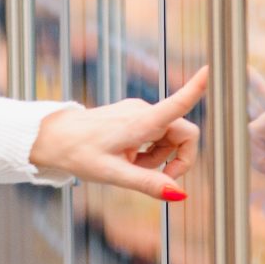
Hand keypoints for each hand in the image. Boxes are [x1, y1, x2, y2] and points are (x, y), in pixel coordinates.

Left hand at [27, 70, 204, 200]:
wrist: (54, 138)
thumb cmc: (79, 153)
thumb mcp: (113, 174)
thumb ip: (147, 183)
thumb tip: (179, 194)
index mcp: (141, 122)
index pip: (176, 104)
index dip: (196, 89)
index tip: (210, 69)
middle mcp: (144, 111)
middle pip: (184, 133)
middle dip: (177, 159)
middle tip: (156, 179)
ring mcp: (140, 112)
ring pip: (170, 138)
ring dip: (160, 158)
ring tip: (131, 167)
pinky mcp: (135, 116)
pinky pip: (157, 136)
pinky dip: (150, 152)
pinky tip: (129, 159)